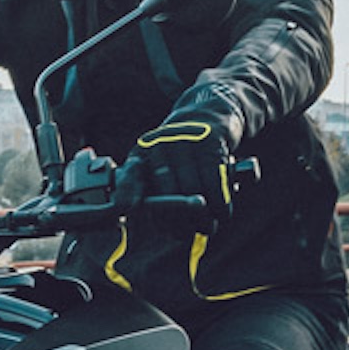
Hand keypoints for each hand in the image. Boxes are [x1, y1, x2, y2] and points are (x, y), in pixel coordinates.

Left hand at [114, 114, 238, 219]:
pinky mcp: (211, 143)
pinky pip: (215, 181)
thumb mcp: (155, 163)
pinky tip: (222, 214)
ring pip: (194, 189)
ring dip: (202, 217)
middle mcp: (160, 145)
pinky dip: (220, 203)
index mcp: (142, 154)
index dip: (127, 193)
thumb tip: (136, 216)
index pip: (131, 175)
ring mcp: (185, 141)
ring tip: (206, 228)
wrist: (207, 114)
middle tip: (184, 235)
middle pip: (167, 192)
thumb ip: (144, 188)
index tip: (126, 209)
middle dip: (177, 221)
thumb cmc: (177, 151)